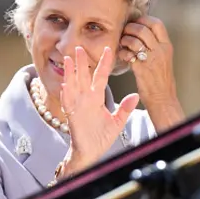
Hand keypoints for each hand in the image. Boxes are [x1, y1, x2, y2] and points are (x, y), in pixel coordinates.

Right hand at [59, 47, 139, 176]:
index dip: (104, 63)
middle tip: (79, 46)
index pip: (101, 76)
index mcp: (97, 98)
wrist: (91, 152)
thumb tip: (135, 95)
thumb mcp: (117, 122)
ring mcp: (77, 106)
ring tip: (67, 59)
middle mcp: (86, 99)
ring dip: (69, 72)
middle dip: (81, 61)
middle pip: (83, 76)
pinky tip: (65, 84)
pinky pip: (67, 102)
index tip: (109, 49)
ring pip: (73, 85)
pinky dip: (66, 94)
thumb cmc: (100, 137)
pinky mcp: (72, 115)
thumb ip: (125, 108)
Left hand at [118, 16, 184, 130]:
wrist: (162, 97)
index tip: (134, 23)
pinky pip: (128, 54)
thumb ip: (154, 44)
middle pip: (143, 29)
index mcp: (166, 46)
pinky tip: (122, 57)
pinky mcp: (141, 69)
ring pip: (135, 40)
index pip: (157, 24)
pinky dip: (122, 53)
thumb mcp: (162, 57)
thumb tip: (139, 30)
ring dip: (124, 40)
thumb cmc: (159, 78)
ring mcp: (151, 59)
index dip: (143, 20)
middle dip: (130, 28)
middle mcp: (160, 50)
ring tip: (122, 45)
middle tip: (124, 33)